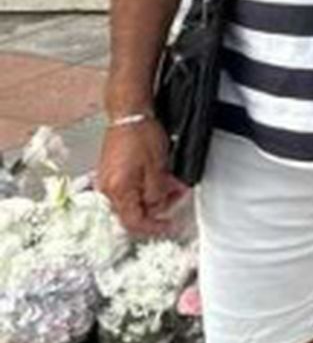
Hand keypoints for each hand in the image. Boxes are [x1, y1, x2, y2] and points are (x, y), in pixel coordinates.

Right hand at [95, 120, 186, 236]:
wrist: (129, 114)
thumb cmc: (141, 135)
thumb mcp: (157, 169)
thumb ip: (157, 194)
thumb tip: (157, 208)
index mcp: (118, 191)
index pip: (134, 222)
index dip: (154, 228)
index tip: (169, 226)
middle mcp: (108, 189)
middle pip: (133, 212)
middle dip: (157, 208)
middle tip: (176, 197)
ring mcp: (107, 180)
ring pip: (132, 199)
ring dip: (153, 195)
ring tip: (171, 183)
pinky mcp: (110, 171)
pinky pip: (128, 187)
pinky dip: (144, 186)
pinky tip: (158, 176)